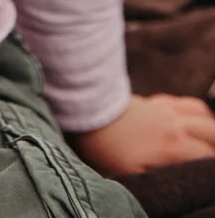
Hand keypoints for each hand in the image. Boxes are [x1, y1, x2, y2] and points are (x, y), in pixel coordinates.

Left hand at [71, 94, 214, 174]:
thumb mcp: (134, 177)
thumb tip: (183, 188)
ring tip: (208, 144)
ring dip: (209, 128)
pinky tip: (192, 124)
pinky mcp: (155, 101)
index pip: (209, 157)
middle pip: (212, 131)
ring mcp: (166, 109)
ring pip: (201, 113)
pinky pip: (184, 103)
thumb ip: (164, 182)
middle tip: (210, 162)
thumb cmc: (107, 149)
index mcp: (174, 143)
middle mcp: (175, 123)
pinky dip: (195, 114)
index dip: (211, 170)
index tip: (208, 178)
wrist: (86, 113)